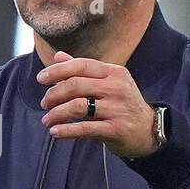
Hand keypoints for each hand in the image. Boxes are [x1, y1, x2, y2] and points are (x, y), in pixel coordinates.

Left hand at [36, 50, 159, 158]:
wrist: (148, 131)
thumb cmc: (122, 104)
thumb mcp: (108, 83)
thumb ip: (83, 71)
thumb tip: (58, 56)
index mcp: (114, 72)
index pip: (81, 65)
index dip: (57, 70)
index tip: (40, 79)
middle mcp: (117, 88)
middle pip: (75, 85)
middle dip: (54, 94)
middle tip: (44, 104)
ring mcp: (117, 108)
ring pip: (77, 107)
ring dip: (56, 113)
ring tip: (47, 119)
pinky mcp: (116, 129)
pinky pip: (85, 128)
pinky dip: (66, 130)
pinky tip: (54, 132)